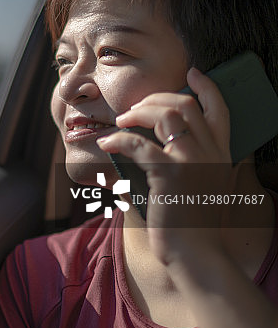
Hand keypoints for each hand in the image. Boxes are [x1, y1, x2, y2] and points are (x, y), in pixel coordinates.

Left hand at [96, 68, 233, 263]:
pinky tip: (107, 144)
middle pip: (185, 104)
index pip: (219, 108)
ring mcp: (192, 161)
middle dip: (154, 99)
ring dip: (137, 113)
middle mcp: (210, 152)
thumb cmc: (191, 222)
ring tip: (121, 122)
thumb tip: (155, 140)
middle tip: (134, 109)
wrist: (197, 255)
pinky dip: (118, 139)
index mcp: (220, 153)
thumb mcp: (200, 186)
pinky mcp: (170, 174)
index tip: (191, 72)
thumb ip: (190, 161)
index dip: (206, 86)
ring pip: (166, 115)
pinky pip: (139, 144)